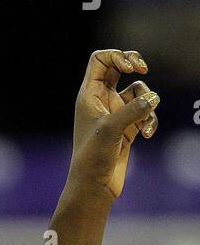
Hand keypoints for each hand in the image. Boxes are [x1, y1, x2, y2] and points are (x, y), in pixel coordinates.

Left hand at [66, 49, 159, 203]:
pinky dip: (150, 120)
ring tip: (143, 122)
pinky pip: (145, 113)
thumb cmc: (93, 158)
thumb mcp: (111, 129)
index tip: (130, 69)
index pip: (100, 60)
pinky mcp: (128, 128)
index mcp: (89, 95)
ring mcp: (115, 113)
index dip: (117, 56)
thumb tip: (153, 98)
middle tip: (143, 68)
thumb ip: (133, 109)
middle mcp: (102, 101)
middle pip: (119, 67)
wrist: (94, 187)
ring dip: (147, 102)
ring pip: (139, 92)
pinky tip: (146, 134)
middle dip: (135, 63)